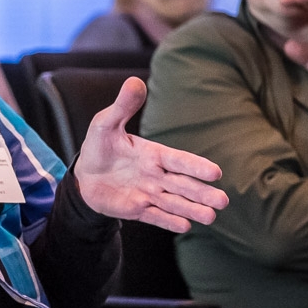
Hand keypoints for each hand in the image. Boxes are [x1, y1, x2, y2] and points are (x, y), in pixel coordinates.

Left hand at [75, 77, 228, 232]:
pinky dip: (168, 221)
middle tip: (222, 201)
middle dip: (202, 193)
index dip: (195, 166)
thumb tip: (135, 81)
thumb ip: (123, 106)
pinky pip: (155, 216)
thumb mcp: (106, 124)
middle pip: (183, 185)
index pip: (178, 160)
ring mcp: (149, 194)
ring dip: (192, 209)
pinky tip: (185, 226)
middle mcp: (156, 175)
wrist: (85, 175)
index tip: (215, 173)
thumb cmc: (100, 147)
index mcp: (153, 154)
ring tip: (211, 217)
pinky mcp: (138, 209)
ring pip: (174, 203)